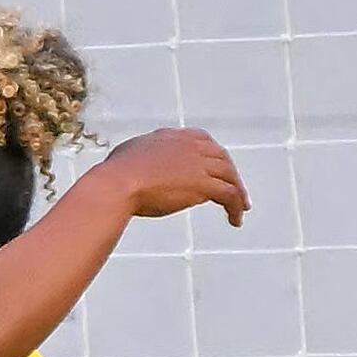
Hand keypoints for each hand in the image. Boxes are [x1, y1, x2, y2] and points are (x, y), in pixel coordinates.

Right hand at [86, 127, 248, 227]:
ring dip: (238, 193)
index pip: (204, 141)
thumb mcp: (130, 153)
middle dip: (231, 174)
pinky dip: (235, 207)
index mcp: (173, 137)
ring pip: (230, 177)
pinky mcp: (204, 184)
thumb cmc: (115, 173)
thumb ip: (144, 154)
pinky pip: (229, 195)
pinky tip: (234, 220)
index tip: (216, 167)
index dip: (213, 155)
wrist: (116, 185)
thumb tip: (139, 161)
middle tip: (234, 190)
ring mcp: (199, 164)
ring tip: (240, 208)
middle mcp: (191, 146)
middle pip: (222, 158)